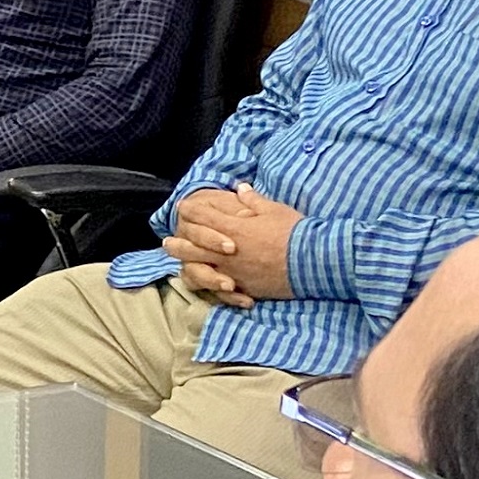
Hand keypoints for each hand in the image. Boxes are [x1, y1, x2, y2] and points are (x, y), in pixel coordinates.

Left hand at [175, 186, 301, 304]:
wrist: (312, 262)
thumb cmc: (294, 232)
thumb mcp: (274, 209)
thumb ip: (253, 200)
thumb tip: (241, 188)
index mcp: (234, 228)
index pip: (204, 218)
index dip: (191, 211)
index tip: (182, 209)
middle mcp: (228, 252)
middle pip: (194, 246)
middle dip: (179, 243)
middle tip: (166, 242)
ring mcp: (234, 272)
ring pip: (202, 269)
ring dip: (187, 265)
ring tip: (177, 263)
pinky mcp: (244, 288)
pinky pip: (220, 289)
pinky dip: (210, 286)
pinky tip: (203, 285)